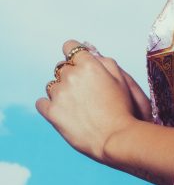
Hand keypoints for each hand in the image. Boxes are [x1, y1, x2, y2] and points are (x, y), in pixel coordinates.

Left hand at [35, 40, 148, 162]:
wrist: (116, 137)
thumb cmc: (122, 109)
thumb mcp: (121, 78)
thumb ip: (104, 62)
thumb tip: (90, 52)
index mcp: (88, 64)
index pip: (70, 46)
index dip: (74, 55)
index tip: (78, 63)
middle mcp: (71, 75)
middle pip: (61, 67)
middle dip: (70, 75)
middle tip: (83, 91)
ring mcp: (59, 94)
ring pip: (51, 85)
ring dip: (60, 91)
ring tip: (76, 106)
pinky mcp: (51, 112)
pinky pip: (41, 103)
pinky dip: (49, 105)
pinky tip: (62, 112)